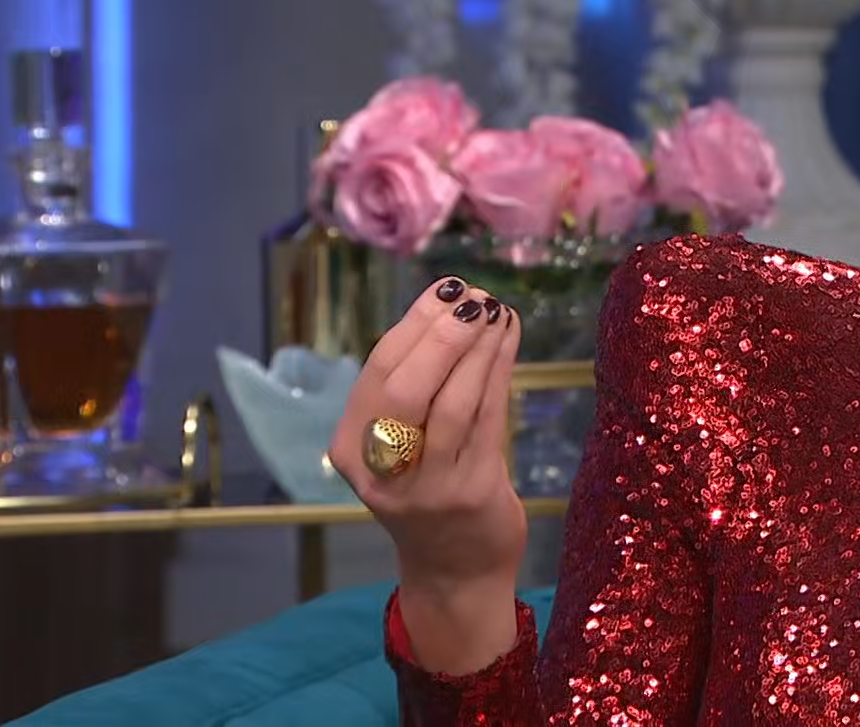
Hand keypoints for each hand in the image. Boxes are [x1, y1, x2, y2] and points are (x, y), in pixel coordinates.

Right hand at [329, 277, 527, 667]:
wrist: (454, 571)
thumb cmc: (429, 490)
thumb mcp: (402, 443)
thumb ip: (414, 386)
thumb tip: (447, 305)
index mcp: (350, 448)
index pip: (378, 372)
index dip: (413, 324)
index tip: (446, 289)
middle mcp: (381, 470)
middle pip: (407, 388)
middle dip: (443, 336)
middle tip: (474, 299)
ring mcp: (426, 486)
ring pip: (453, 402)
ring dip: (480, 349)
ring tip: (499, 312)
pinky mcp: (470, 494)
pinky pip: (487, 420)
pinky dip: (499, 373)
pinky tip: (509, 341)